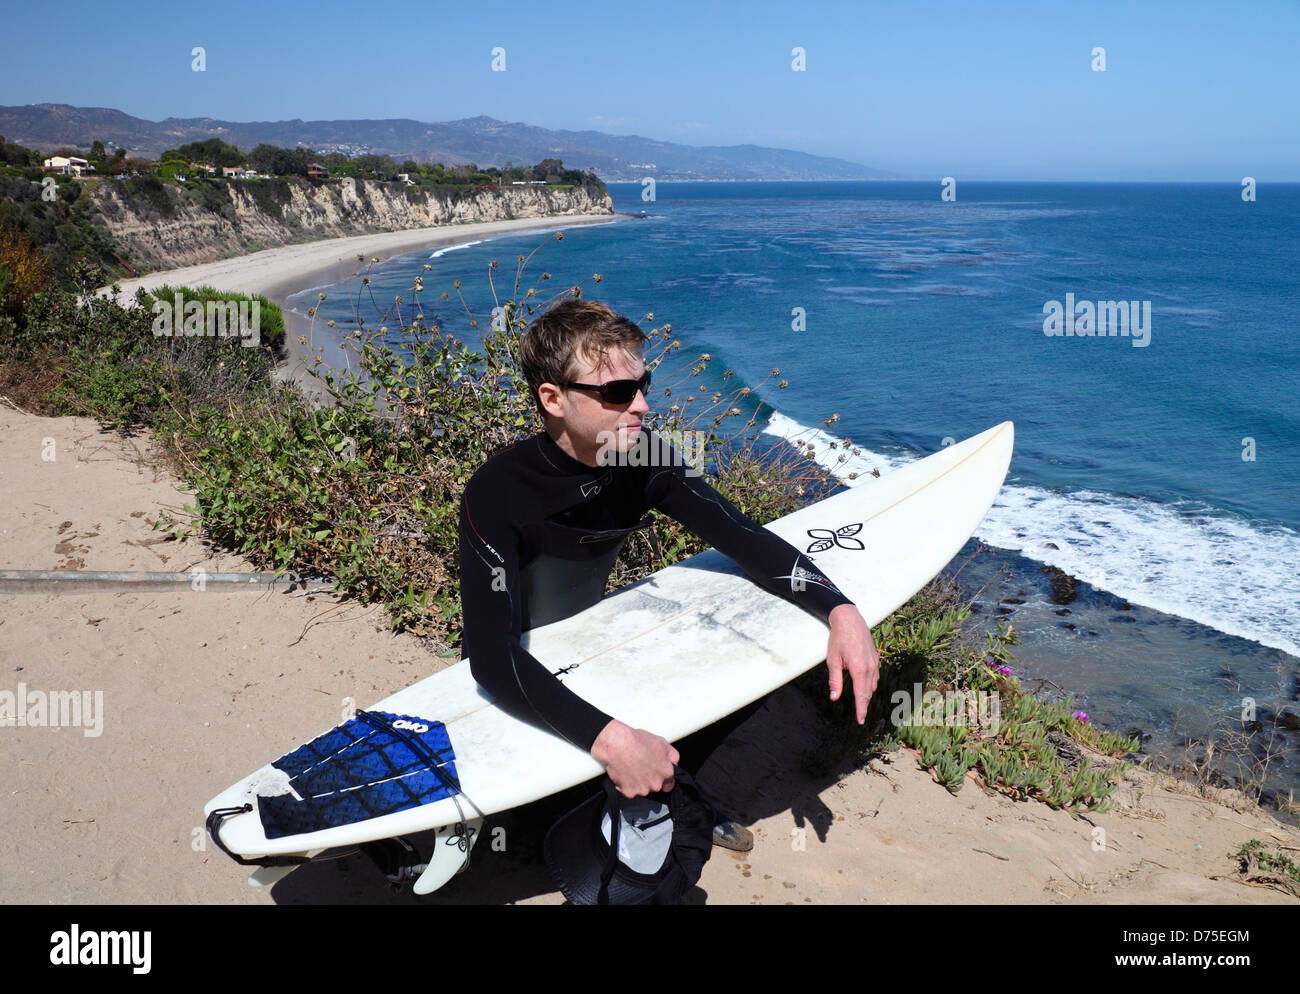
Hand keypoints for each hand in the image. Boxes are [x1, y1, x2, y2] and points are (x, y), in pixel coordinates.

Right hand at [590, 719, 678, 798]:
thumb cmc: (637, 741)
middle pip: (655, 786)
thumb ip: (672, 756)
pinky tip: (624, 773)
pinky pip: (629, 791)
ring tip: (631, 768)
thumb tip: (674, 763)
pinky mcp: (629, 793)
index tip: (657, 774)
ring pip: (642, 790)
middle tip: (641, 767)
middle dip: (650, 779)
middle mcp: (656, 784)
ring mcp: (643, 790)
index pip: (670, 784)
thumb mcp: (662, 742)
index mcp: (666, 772)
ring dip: (638, 782)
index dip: (663, 778)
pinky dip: (626, 785)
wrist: (617, 744)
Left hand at [827, 603, 879, 723]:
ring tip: (861, 705)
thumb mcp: (833, 660)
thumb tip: (834, 698)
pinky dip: (870, 685)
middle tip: (860, 717)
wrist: (850, 620)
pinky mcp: (875, 658)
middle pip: (868, 692)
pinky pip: (875, 677)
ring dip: (867, 695)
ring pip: (873, 685)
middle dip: (864, 705)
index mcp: (859, 669)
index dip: (861, 710)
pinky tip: (866, 688)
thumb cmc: (839, 638)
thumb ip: (835, 680)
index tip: (860, 721)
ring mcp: (875, 662)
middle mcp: (870, 667)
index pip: (862, 695)